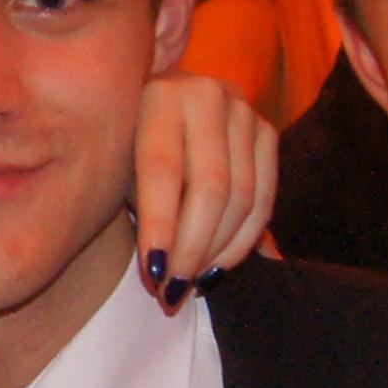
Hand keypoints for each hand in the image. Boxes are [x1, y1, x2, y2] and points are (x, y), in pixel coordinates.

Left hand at [131, 73, 278, 299]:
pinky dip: (243, 242)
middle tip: (172, 292)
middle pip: (210, 187)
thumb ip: (139, 206)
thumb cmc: (125, 145)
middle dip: (192, 249)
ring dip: (217, 252)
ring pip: (242, 198)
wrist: (161, 105)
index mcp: (159, 95)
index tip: (153, 276)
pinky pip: (264, 200)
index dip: (160, 226)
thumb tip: (157, 274)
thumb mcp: (120, 167)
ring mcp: (243, 110)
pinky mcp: (267, 132)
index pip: (162, 169)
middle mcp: (207, 95)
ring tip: (190, 284)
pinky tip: (217, 268)